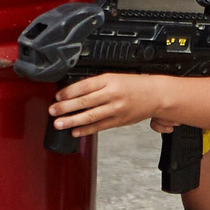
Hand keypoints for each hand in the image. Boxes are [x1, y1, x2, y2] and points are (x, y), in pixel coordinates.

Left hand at [50, 74, 166, 137]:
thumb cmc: (135, 85)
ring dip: (72, 120)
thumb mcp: (114, 77)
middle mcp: (112, 94)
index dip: (68, 92)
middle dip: (66, 107)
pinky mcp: (118, 121)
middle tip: (53, 111)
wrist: (156, 95)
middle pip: (85, 102)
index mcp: (109, 80)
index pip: (84, 86)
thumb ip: (96, 84)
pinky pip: (100, 126)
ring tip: (59, 123)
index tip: (57, 96)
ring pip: (90, 116)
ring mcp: (115, 109)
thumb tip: (74, 92)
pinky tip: (76, 131)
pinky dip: (86, 130)